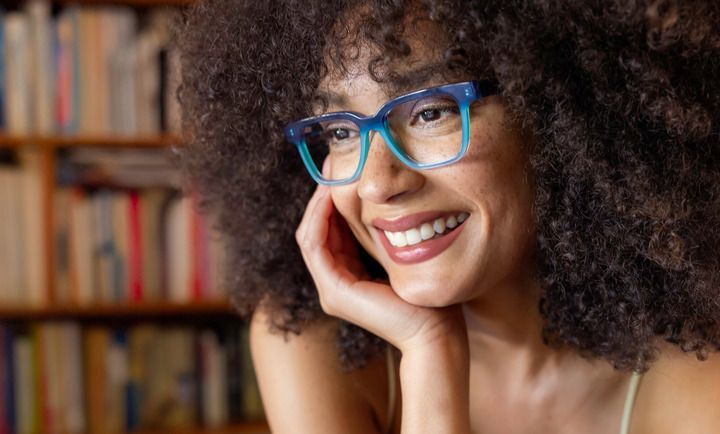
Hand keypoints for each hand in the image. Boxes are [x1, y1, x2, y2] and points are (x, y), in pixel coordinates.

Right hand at [295, 185, 467, 353]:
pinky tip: (332, 195)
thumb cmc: (429, 298)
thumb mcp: (403, 256)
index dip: (332, 198)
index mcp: (348, 276)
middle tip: (334, 161)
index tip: (345, 168)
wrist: (436, 333)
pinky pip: (316, 246)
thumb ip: (389, 237)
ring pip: (311, 234)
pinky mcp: (334, 292)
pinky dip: (320, 218)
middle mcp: (334, 283)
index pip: (330, 230)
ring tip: (332, 173)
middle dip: (323, 194)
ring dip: (318, 202)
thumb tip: (391, 200)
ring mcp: (330, 290)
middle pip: (317, 228)